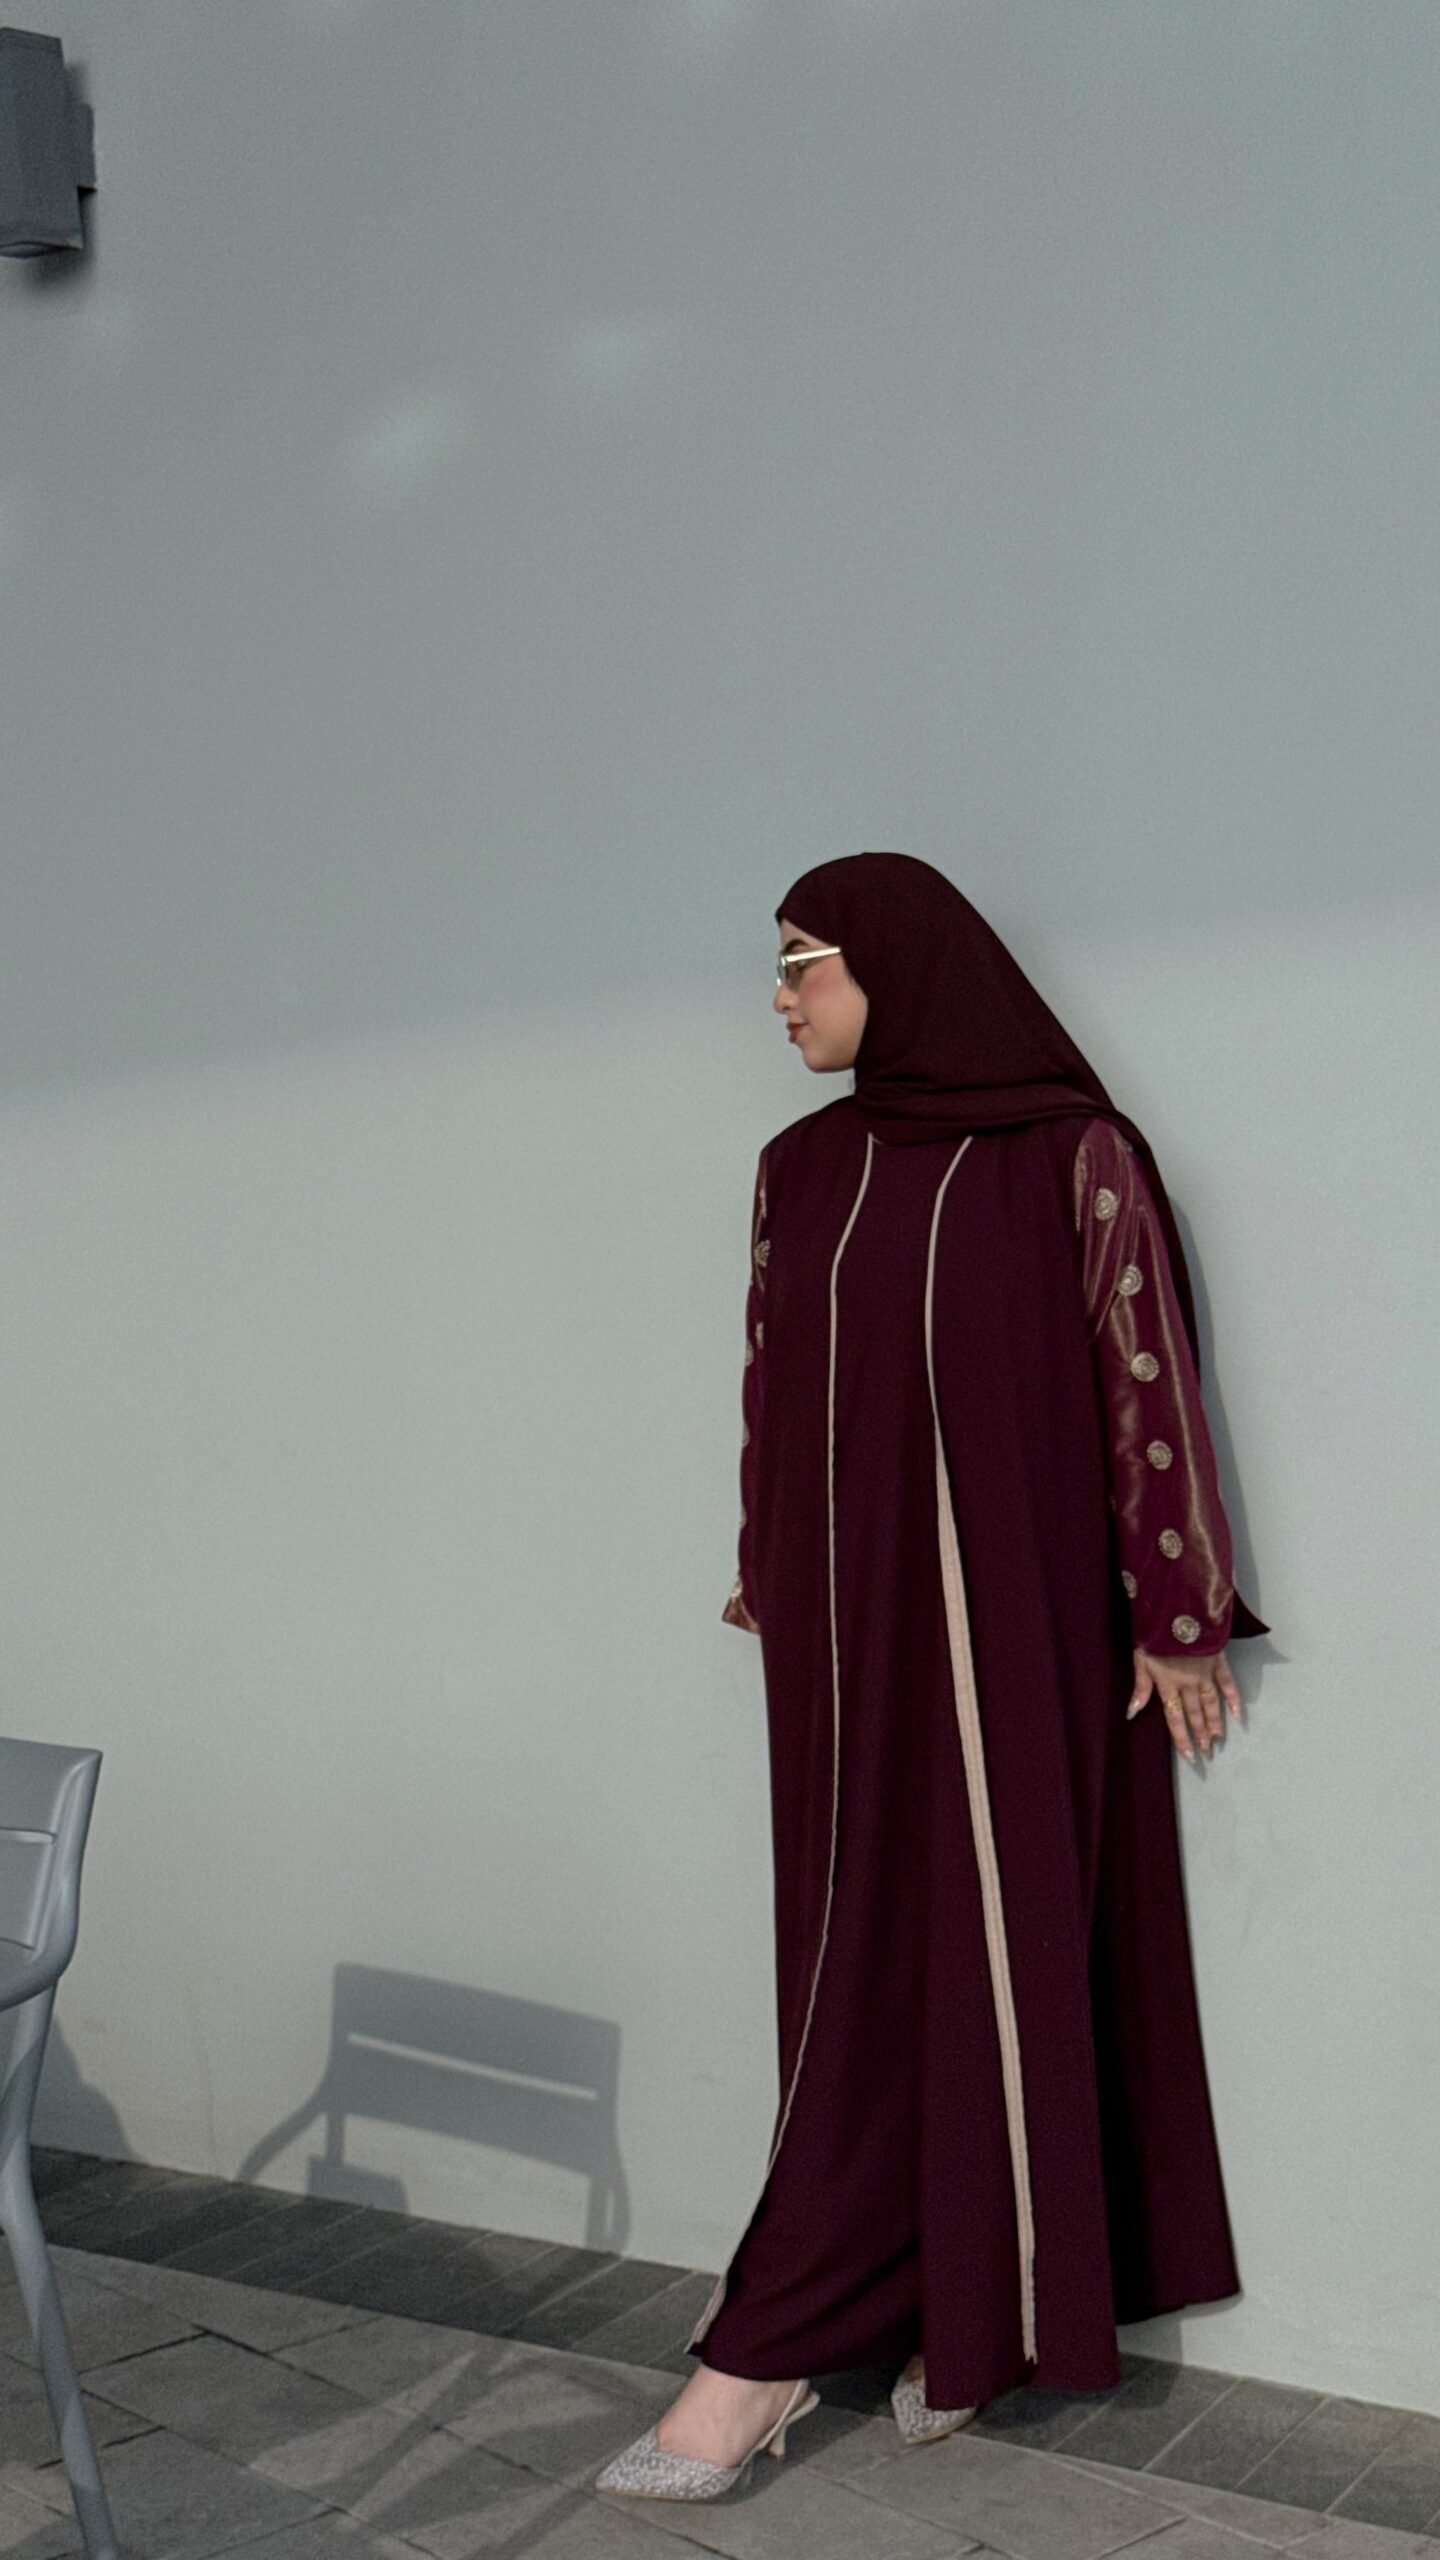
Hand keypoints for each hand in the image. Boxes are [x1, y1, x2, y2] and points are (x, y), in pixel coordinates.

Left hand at [1128, 1644, 1241, 1762]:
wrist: (1176, 1610)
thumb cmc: (1154, 1634)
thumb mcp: (1140, 1659)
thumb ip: (1140, 1687)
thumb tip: (1132, 1713)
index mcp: (1168, 1684)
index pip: (1175, 1717)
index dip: (1182, 1737)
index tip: (1190, 1756)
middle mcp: (1188, 1683)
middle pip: (1195, 1713)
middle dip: (1200, 1733)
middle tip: (1207, 1751)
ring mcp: (1205, 1672)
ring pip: (1211, 1702)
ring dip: (1215, 1720)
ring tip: (1218, 1737)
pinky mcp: (1217, 1660)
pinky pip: (1227, 1682)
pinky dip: (1233, 1697)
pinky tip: (1238, 1712)